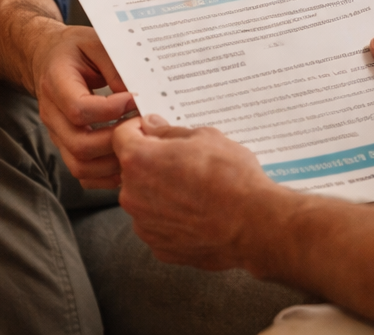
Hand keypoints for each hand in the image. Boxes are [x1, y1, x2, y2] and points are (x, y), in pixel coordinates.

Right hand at [30, 22, 135, 188]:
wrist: (47, 57)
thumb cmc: (74, 49)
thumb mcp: (95, 42)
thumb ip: (114, 65)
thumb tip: (136, 95)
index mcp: (55, 82)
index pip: (79, 108)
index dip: (111, 109)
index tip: (135, 99)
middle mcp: (51, 113)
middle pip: (80, 144)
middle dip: (116, 140)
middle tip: (141, 126)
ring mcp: (56, 133)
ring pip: (80, 165)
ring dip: (113, 161)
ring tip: (137, 142)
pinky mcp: (65, 145)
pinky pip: (81, 172)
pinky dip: (105, 174)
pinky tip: (126, 157)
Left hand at [114, 114, 275, 268]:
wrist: (253, 224)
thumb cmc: (231, 177)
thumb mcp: (204, 137)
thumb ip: (169, 132)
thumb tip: (152, 126)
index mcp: (139, 161)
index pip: (120, 135)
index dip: (136, 128)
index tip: (151, 128)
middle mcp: (133, 194)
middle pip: (131, 169)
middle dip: (151, 160)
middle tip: (182, 158)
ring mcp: (145, 225)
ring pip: (144, 197)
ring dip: (160, 190)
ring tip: (193, 187)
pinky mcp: (159, 247)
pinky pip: (157, 223)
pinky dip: (170, 216)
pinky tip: (196, 211)